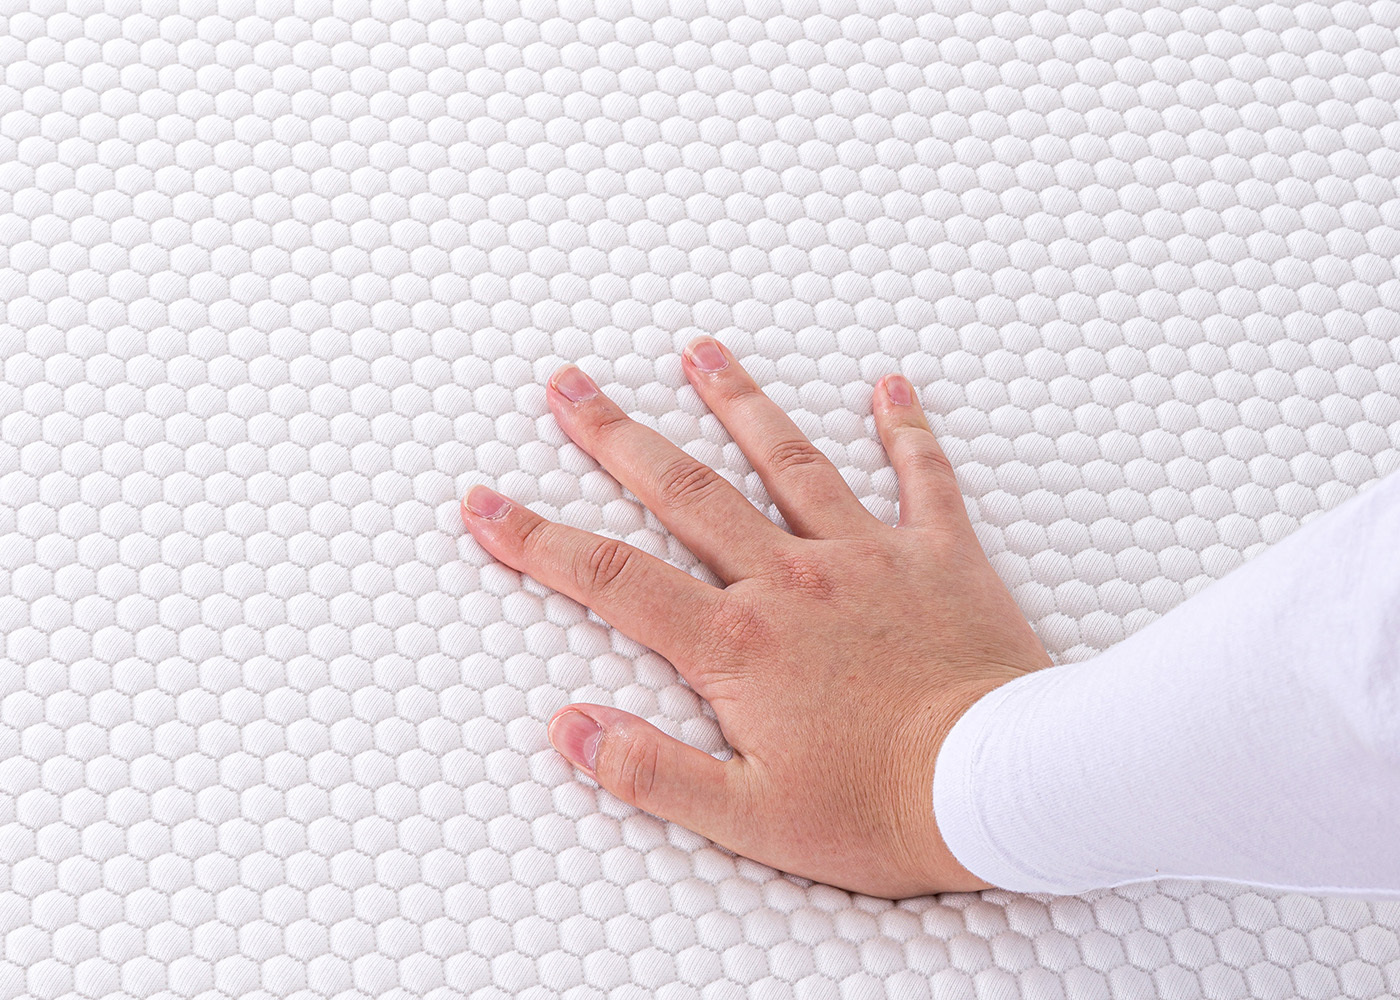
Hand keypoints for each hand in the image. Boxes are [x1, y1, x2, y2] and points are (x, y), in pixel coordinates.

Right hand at [460, 338, 1050, 896]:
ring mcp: (866, 558)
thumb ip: (653, 771)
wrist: (1003, 785)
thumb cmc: (883, 809)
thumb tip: (571, 729)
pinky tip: (889, 384)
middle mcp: (791, 580)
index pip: (614, 577)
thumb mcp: (751, 818)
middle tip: (569, 384)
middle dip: (616, 435)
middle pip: (685, 490)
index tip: (485, 504)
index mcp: (738, 644)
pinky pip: (923, 475)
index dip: (537, 540)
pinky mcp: (939, 556)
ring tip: (700, 352)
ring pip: (789, 460)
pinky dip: (905, 429)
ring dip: (738, 401)